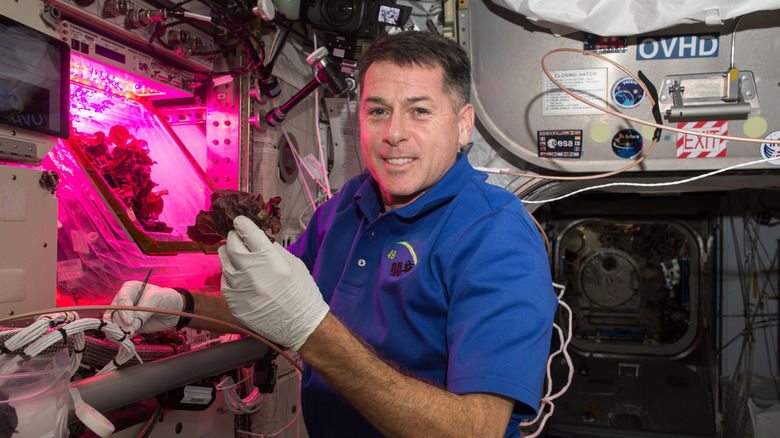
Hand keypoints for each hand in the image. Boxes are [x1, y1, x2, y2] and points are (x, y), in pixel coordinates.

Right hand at [103, 281, 183, 333]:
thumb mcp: (156, 300)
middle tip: (129, 331)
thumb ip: (143, 312)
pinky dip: (120, 337)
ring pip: (112, 323)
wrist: (171, 310)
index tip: (129, 321)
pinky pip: (117, 332)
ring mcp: (122, 314)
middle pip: (113, 312)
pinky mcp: (125, 326)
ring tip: (127, 336)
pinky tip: (126, 340)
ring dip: (117, 332)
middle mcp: (122, 301)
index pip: (122, 298)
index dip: (124, 310)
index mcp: (129, 289)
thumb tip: (128, 327)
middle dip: (119, 323)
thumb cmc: (164, 299)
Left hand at [219, 216, 328, 350]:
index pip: (247, 232)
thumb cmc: (302, 294)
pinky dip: (229, 274)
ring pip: (224, 261)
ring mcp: (240, 288)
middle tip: (236, 236)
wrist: (301, 325)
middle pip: (232, 244)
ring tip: (235, 254)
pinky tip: (238, 275)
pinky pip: (224, 281)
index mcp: (269, 259)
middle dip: (234, 236)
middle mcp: (251, 272)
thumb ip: (273, 249)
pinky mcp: (234, 302)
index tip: (240, 221)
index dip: (242, 223)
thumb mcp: (294, 264)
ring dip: (228, 253)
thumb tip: (258, 238)